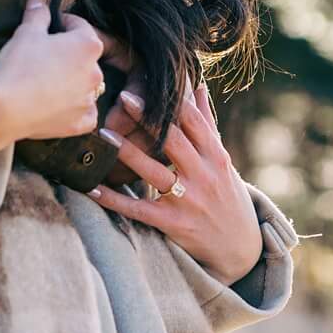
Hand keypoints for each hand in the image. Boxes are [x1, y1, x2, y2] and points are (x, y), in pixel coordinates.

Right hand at [0, 0, 106, 146]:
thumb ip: (37, 14)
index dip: (64, 24)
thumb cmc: (16, 66)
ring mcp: (89, 99)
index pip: (80, 27)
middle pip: (85, 57)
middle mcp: (96, 72)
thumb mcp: (26, 32)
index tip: (51, 27)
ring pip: (85, 85)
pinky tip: (57, 105)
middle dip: (68, 54)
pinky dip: (74, 108)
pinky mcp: (81, 122)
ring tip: (47, 81)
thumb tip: (37, 0)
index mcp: (88, 45)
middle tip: (43, 57)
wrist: (2, 108)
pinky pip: (85, 112)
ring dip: (72, 81)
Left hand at [89, 79, 263, 282]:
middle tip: (121, 97)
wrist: (241, 248)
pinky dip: (114, 199)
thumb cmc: (227, 196)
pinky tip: (92, 188)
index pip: (193, 122)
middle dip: (148, 119)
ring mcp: (189, 201)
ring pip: (154, 173)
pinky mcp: (174, 225)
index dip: (171, 102)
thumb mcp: (221, 160)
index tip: (146, 84)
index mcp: (215, 156)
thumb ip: (207, 125)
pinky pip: (139, 210)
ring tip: (104, 134)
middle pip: (173, 142)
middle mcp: (204, 176)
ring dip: (128, 153)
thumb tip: (198, 86)